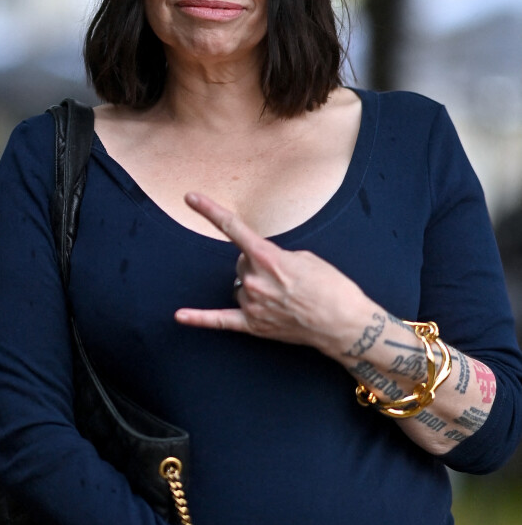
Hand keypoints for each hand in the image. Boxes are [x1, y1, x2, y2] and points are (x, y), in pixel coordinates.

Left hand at [175, 192, 368, 355]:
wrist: (345, 323)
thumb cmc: (331, 286)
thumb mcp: (305, 257)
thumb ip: (273, 256)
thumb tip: (259, 266)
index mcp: (267, 258)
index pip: (232, 228)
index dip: (209, 210)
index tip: (190, 197)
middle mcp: (254, 281)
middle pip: (241, 262)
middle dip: (257, 264)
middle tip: (285, 276)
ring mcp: (252, 305)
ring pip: (240, 286)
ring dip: (255, 286)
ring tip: (284, 296)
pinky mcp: (253, 326)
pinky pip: (220, 321)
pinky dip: (199, 318)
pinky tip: (180, 316)